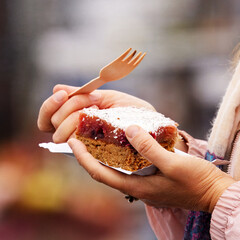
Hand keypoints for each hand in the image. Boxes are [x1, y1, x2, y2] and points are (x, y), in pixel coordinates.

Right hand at [37, 84, 155, 142]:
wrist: (155, 128)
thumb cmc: (133, 111)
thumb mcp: (110, 98)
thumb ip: (84, 94)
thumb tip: (56, 88)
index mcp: (79, 117)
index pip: (49, 115)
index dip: (49, 105)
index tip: (62, 94)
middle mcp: (78, 132)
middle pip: (53, 124)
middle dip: (66, 107)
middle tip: (91, 100)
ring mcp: (86, 145)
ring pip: (61, 136)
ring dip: (72, 119)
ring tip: (95, 108)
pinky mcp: (96, 156)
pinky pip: (78, 150)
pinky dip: (81, 134)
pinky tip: (93, 121)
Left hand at [68, 125, 234, 211]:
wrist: (215, 193)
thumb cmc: (196, 181)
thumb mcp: (173, 164)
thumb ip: (150, 148)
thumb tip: (129, 129)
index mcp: (137, 186)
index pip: (101, 173)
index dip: (84, 158)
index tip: (73, 141)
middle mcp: (137, 186)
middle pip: (106, 170)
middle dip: (91, 153)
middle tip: (84, 133)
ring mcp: (145, 182)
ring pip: (118, 167)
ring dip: (107, 152)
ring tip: (100, 133)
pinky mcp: (154, 177)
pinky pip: (132, 164)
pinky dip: (124, 152)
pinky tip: (126, 140)